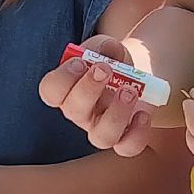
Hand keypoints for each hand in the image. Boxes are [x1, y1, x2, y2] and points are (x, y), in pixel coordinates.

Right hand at [39, 34, 152, 157]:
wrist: (136, 76)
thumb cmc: (112, 62)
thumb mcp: (106, 48)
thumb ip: (103, 47)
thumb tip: (106, 51)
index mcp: (68, 89)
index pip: (50, 91)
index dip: (62, 78)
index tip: (79, 62)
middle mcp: (81, 113)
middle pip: (73, 111)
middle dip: (88, 89)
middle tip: (105, 69)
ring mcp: (102, 129)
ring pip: (101, 137)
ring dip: (115, 114)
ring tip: (130, 91)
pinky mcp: (126, 138)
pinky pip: (128, 147)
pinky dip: (137, 133)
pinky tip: (143, 114)